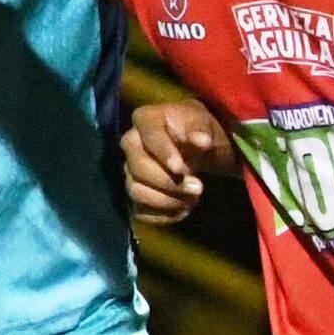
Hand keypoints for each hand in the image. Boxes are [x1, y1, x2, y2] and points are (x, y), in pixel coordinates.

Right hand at [122, 99, 233, 223]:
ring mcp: (130, 170)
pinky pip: (140, 210)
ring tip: (194, 199)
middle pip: (138, 168)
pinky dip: (164, 215)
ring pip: (136, 191)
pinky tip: (184, 210)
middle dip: (169, 182)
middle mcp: (130, 144)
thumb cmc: (196, 130)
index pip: (149, 137)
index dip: (163, 153)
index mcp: (145, 119)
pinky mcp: (136, 192)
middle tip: (198, 187)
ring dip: (167, 200)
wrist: (195, 146)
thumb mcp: (203, 125)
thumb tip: (202, 140)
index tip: (182, 169)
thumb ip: (201, 132)